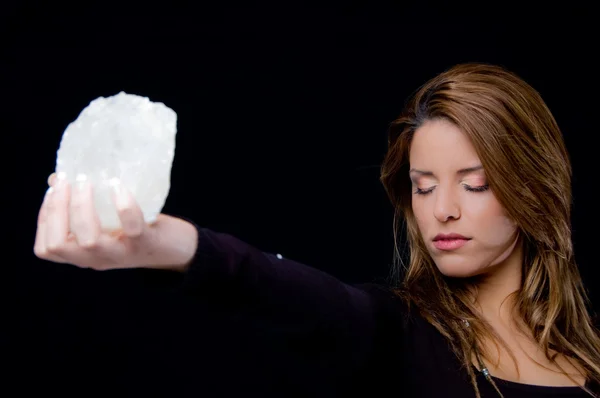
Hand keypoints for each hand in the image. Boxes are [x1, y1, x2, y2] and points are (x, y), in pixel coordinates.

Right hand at [34, 173, 197, 271]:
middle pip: (59, 244)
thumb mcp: (106, 220)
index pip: (46, 248)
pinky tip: (119, 187)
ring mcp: (121, 254)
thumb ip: (84, 205)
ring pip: (89, 240)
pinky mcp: (146, 244)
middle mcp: (97, 259)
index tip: (53, 191)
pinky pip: (131, 228)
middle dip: (57, 209)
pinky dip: (123, 206)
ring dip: (83, 206)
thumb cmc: (137, 228)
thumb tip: (57, 178)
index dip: (44, 219)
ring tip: (87, 181)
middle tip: (67, 180)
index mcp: (83, 254)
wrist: (178, 248)